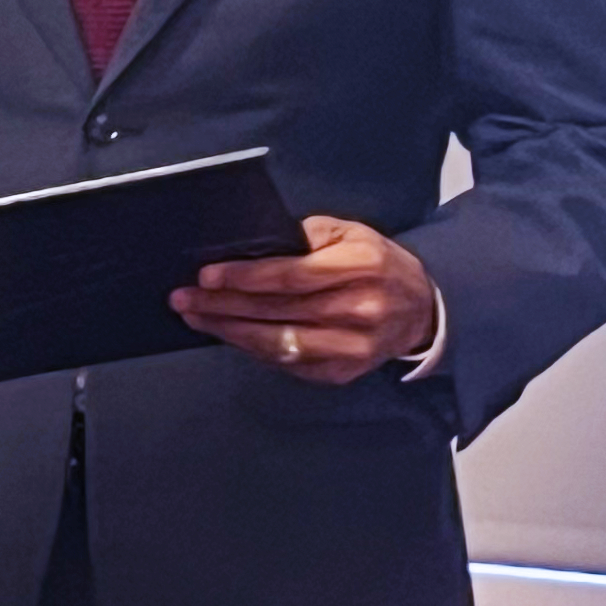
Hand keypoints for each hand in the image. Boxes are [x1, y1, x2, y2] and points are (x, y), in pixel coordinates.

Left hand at [171, 215, 437, 385]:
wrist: (422, 309)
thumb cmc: (375, 262)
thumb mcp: (349, 232)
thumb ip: (305, 236)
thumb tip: (252, 245)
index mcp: (360, 267)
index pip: (292, 276)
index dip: (245, 278)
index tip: (206, 276)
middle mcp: (359, 310)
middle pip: (278, 312)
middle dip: (223, 306)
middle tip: (182, 299)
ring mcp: (353, 348)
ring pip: (279, 344)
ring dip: (230, 332)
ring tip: (195, 318)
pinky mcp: (344, 373)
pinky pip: (288, 363)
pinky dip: (253, 349)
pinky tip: (228, 334)